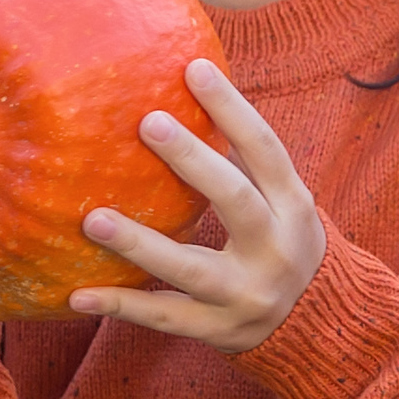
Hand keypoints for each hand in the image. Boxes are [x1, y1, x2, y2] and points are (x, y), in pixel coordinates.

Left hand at [70, 58, 325, 352]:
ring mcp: (246, 295)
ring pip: (190, 268)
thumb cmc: (284, 242)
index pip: (267, 149)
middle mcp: (275, 250)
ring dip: (139, 243)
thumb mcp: (284, 202)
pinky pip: (163, 317)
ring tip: (92, 220)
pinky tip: (77, 294)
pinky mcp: (217, 330)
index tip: (194, 68)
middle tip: (147, 123)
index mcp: (293, 207)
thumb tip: (193, 84)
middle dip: (192, 162)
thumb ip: (246, 160)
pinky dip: (121, 305)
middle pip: (235, 200)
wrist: (320, 328)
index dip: (233, 108)